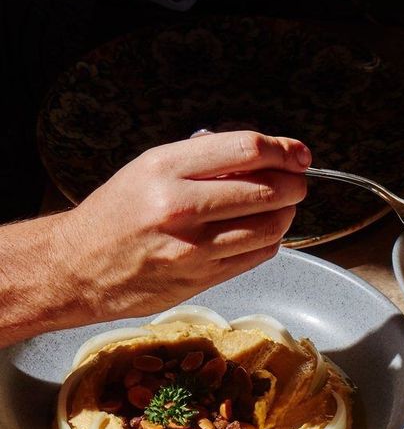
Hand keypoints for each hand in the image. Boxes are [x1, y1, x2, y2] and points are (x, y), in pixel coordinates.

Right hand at [63, 131, 310, 322]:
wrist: (80, 266)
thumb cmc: (116, 214)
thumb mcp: (149, 169)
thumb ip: (201, 162)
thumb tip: (262, 155)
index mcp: (165, 169)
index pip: (245, 149)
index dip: (282, 150)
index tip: (298, 153)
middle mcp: (180, 207)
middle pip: (265, 190)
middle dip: (293, 184)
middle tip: (298, 181)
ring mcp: (193, 248)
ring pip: (267, 228)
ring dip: (286, 215)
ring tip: (283, 207)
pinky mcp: (202, 279)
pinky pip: (255, 257)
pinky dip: (269, 242)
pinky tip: (262, 233)